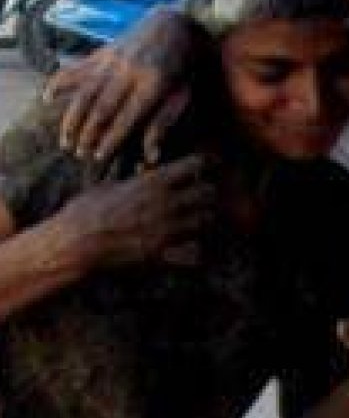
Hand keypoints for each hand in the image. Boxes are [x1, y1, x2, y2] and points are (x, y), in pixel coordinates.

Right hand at [45, 6, 195, 163]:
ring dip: (72, 118)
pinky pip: (76, 68)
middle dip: (88, 133)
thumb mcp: (184, 95)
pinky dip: (59, 82)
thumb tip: (151, 157)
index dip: (111, 139)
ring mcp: (113, 60)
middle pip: (102, 108)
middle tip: (79, 154)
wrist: (175, 25)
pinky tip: (47, 97)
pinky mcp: (103, 52)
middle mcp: (130, 71)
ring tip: (66, 140)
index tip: (99, 157)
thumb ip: (164, 123)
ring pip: (85, 92)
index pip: (127, 118)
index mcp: (154, 83)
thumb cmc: (184, 68)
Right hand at [55, 154, 214, 267]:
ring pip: (206, 220)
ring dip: (203, 219)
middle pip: (208, 192)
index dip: (202, 163)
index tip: (204, 165)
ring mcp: (167, 230)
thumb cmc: (84, 211)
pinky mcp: (162, 254)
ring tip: (194, 220)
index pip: (194, 164)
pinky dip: (196, 250)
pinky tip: (187, 247)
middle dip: (206, 193)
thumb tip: (142, 171)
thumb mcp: (108, 185)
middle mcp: (166, 204)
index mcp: (152, 183)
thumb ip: (132, 179)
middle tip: (198, 196)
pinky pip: (196, 253)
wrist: (72, 244)